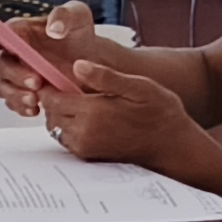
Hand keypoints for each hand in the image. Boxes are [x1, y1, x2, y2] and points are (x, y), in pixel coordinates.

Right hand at [0, 1, 95, 119]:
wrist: (91, 61)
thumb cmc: (79, 34)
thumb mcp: (78, 16)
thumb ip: (65, 15)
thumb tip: (54, 29)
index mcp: (20, 31)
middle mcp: (13, 53)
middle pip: (1, 65)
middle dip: (15, 75)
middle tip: (35, 82)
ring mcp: (16, 75)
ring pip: (3, 87)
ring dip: (15, 95)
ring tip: (35, 100)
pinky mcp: (23, 92)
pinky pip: (13, 102)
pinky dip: (21, 107)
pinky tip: (36, 109)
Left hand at [35, 55, 204, 173]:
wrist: (172, 146)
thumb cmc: (160, 113)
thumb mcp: (139, 86)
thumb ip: (106, 77)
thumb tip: (78, 65)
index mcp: (92, 112)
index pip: (51, 97)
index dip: (49, 84)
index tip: (56, 75)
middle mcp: (83, 133)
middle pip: (51, 112)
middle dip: (54, 98)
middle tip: (68, 86)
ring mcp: (84, 147)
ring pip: (56, 126)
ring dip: (61, 113)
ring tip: (79, 100)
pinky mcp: (88, 156)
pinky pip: (66, 139)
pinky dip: (68, 127)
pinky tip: (87, 116)